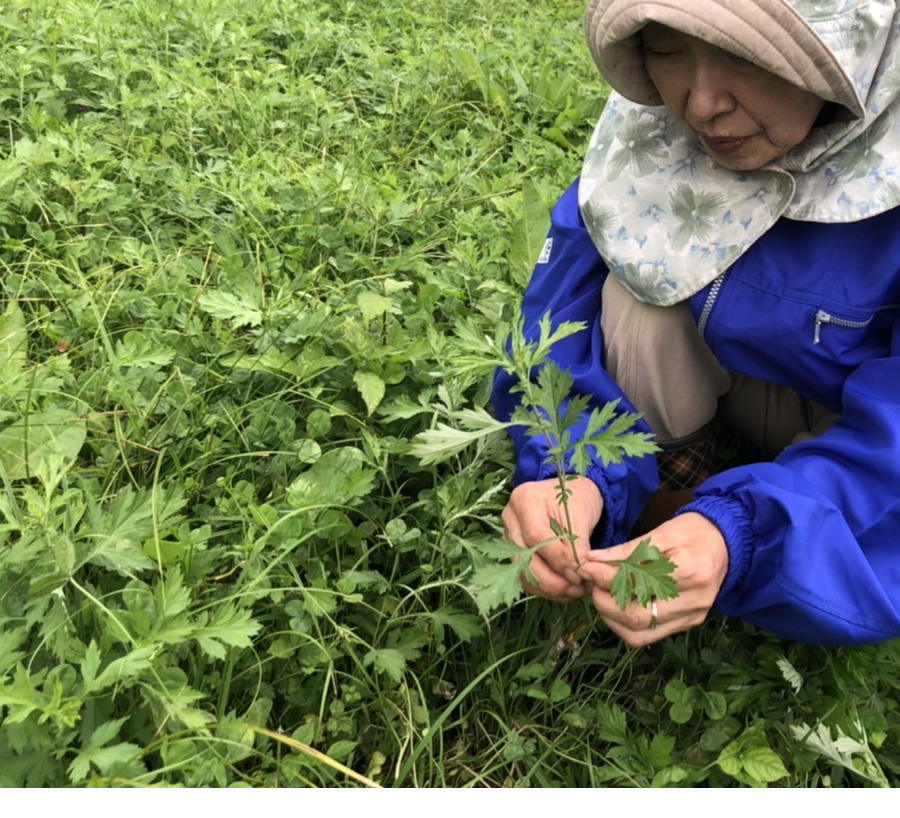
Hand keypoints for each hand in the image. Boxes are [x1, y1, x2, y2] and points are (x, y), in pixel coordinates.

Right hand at [501, 476, 602, 601]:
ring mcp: (508, 536)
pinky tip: (566, 591)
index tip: (580, 573)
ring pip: (522, 572)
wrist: (572, 496)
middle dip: (553, 580)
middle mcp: (510, 517)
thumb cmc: (578, 499)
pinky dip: (546, 589)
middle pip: (523, 558)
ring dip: (549, 589)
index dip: (557, 559)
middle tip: (579, 588)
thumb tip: (576, 574)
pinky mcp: (513, 552)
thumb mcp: (582, 514)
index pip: (536, 536)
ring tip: (576, 591)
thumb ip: (576, 544)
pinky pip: (525, 578)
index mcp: (525, 499)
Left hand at [580, 512, 728, 645]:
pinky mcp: (688, 624)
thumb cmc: (692, 532)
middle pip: (637, 617)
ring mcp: (693, 617)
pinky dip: (626, 624)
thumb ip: (625, 551)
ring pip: (639, 634)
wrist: (726, 542)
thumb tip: (590, 561)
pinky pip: (649, 635)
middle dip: (605, 602)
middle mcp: (694, 602)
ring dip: (612, 617)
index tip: (586, 567)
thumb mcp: (659, 533)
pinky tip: (618, 606)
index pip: (637, 585)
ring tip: (603, 595)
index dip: (605, 578)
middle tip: (592, 584)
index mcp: (689, 572)